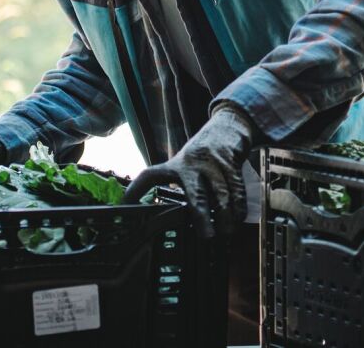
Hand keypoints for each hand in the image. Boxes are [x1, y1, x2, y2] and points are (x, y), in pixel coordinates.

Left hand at [123, 104, 255, 237]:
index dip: (135, 191)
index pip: (150, 176)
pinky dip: (238, 207)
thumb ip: (177, 185)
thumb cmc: (202, 153)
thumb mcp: (184, 163)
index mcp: (176, 165)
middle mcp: (192, 164)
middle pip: (196, 193)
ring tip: (226, 234)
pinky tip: (237, 220)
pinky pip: (236, 189)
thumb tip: (163, 214)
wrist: (227, 126)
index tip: (124, 206)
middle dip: (201, 216)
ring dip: (226, 217)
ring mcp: (213, 163)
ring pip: (221, 194)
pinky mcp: (231, 163)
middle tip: (206, 237)